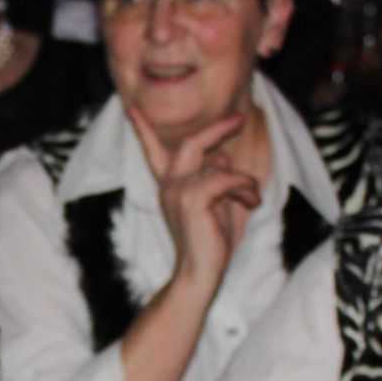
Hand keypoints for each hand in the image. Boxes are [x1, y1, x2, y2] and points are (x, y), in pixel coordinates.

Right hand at [130, 109, 261, 295]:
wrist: (200, 272)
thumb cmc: (209, 241)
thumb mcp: (213, 203)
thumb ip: (214, 177)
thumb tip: (221, 157)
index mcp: (169, 185)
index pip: (153, 152)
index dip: (143, 129)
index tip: (130, 108)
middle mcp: (169, 185)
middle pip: (190, 143)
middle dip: (216, 129)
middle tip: (239, 119)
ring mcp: (178, 191)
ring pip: (218, 166)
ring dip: (242, 181)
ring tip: (251, 197)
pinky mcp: (192, 200)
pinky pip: (226, 179)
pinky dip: (244, 189)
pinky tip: (251, 202)